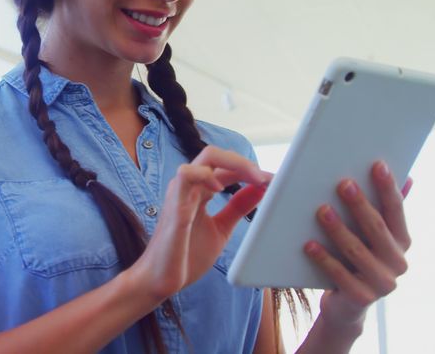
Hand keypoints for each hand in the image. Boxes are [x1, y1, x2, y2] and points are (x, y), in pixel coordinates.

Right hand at [128, 146, 271, 301]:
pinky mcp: (174, 204)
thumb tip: (259, 189)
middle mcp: (190, 186)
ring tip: (254, 179)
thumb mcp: (221, 229)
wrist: (162, 280)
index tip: (273, 181)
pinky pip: (187, 175)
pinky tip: (221, 189)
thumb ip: (237, 208)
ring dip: (235, 164)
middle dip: (246, 162)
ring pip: (207, 157)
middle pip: (218, 155)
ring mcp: (181, 192)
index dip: (251, 171)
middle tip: (265, 178)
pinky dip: (207, 176)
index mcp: (200, 190)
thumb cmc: (186, 256)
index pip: (227, 168)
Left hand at [304, 161, 412, 331]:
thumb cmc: (356, 259)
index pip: (396, 210)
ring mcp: (382, 283)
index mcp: (402, 241)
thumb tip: (408, 177)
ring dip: (338, 229)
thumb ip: (384, 209)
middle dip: (360, 204)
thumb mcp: (370, 235)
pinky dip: (324, 259)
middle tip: (342, 183)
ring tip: (321, 211)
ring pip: (357, 250)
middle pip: (377, 228)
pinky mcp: (362, 298)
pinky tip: (309, 245)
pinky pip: (340, 275)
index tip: (377, 165)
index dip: (388, 187)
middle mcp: (398, 262)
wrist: (346, 304)